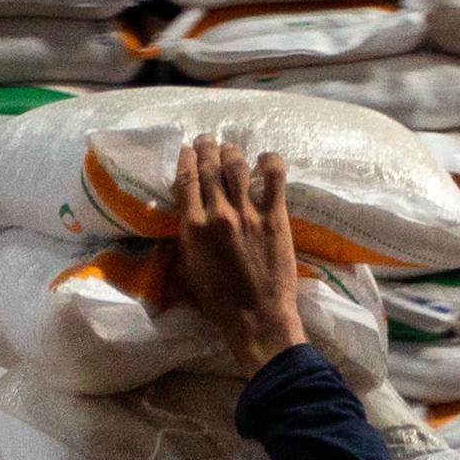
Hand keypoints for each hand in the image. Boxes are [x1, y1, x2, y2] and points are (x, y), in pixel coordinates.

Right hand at [173, 134, 306, 370]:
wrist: (257, 317)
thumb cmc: (218, 301)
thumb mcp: (188, 270)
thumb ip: (185, 239)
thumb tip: (184, 216)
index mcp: (192, 228)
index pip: (185, 178)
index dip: (186, 158)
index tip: (187, 151)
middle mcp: (218, 214)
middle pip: (209, 166)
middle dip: (206, 147)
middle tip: (207, 142)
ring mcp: (248, 213)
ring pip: (237, 165)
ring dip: (232, 152)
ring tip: (230, 149)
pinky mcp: (275, 217)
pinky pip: (275, 178)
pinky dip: (270, 162)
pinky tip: (265, 159)